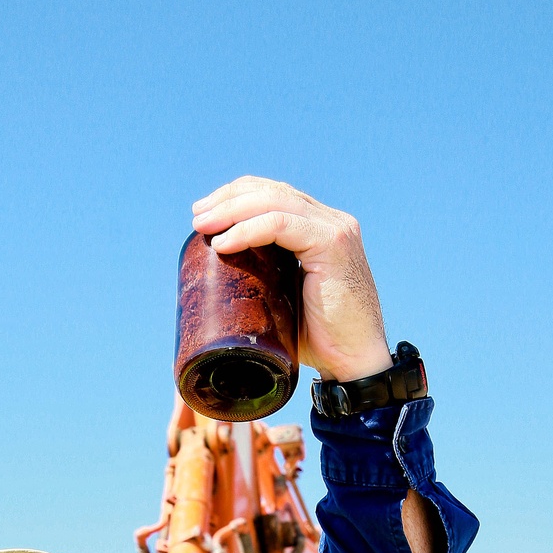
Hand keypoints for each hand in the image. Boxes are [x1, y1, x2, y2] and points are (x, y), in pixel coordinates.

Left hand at [191, 176, 392, 382]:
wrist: (355, 361)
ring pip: (274, 201)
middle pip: (272, 191)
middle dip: (228, 198)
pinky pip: (280, 224)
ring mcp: (335, 229)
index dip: (237, 196)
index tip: (205, 213)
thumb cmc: (322, 340)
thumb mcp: (287, 299)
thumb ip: (268, 277)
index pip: (276, 195)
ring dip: (231, 210)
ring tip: (202, 225)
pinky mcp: (333, 244)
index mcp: (322, 228)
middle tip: (197, 215)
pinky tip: (223, 243)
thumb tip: (221, 277)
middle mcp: (332, 221)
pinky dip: (247, 231)